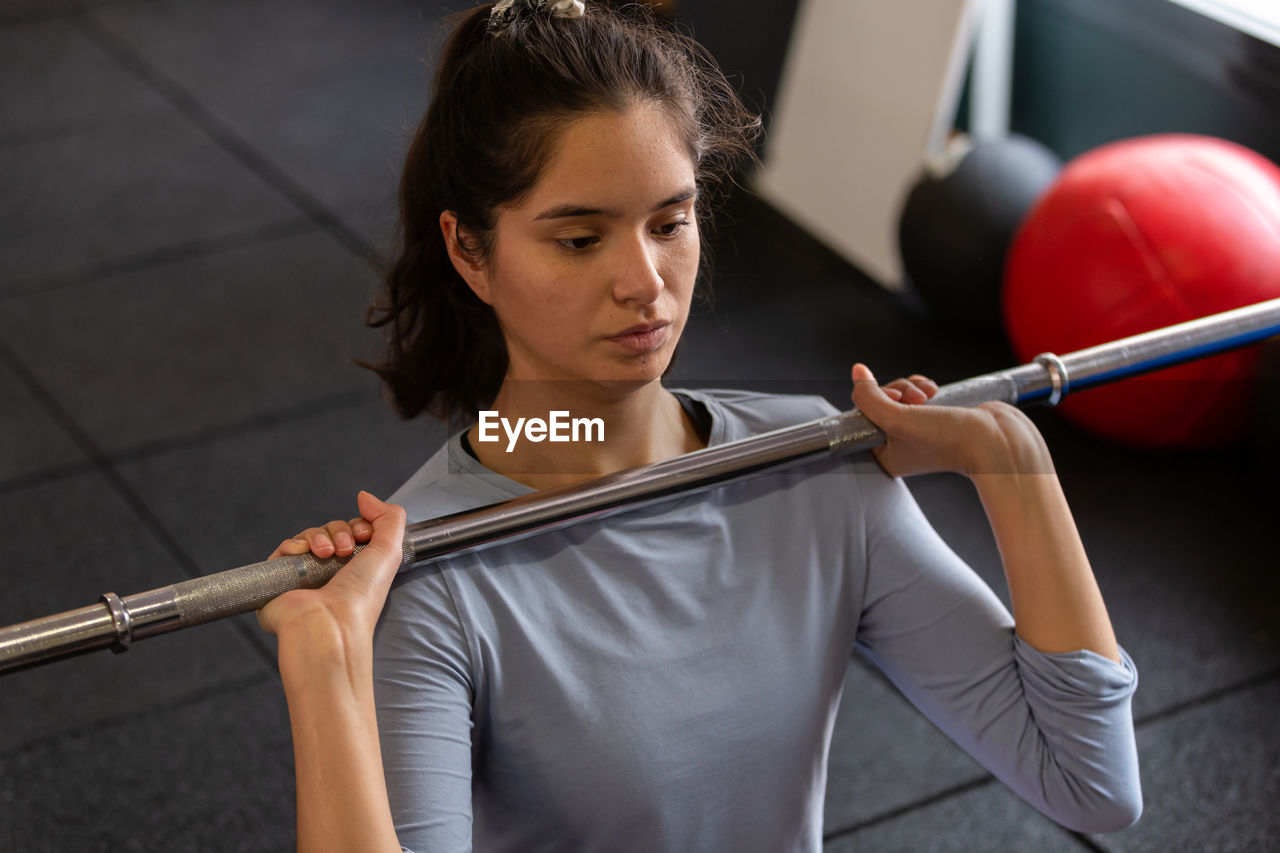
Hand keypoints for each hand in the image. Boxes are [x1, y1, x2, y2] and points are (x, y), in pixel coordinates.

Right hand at [257, 492, 406, 660]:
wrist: (330, 623)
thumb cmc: (362, 595)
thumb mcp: (390, 551)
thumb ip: (390, 517)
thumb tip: (365, 497)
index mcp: (357, 568)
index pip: (352, 531)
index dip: (358, 526)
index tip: (364, 535)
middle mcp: (331, 571)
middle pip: (331, 530)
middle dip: (340, 531)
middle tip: (346, 550)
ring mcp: (305, 575)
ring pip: (308, 536)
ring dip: (320, 536)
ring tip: (327, 554)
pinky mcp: (280, 578)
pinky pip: (285, 547)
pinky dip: (295, 544)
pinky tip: (305, 553)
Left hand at [851, 363, 1051, 477]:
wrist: (996, 440)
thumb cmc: (948, 440)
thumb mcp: (896, 419)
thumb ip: (869, 396)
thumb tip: (857, 371)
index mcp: (886, 456)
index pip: (862, 417)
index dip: (873, 400)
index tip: (893, 399)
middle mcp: (900, 444)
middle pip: (880, 402)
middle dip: (897, 391)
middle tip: (916, 399)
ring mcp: (919, 429)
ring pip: (900, 393)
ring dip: (912, 387)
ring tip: (930, 396)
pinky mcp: (935, 415)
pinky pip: (917, 391)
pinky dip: (924, 386)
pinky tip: (936, 392)